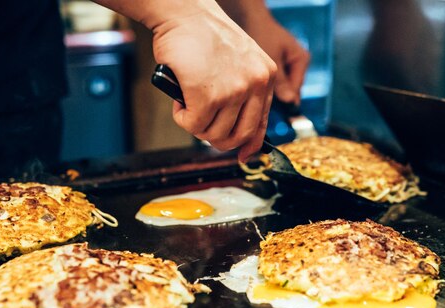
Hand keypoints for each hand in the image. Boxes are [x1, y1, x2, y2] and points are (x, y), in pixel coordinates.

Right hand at [150, 2, 276, 161]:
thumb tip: (237, 133)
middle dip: (215, 138)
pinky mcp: (209, 96)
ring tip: (187, 100)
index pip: (262, 124)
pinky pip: (193, 125)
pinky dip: (181, 117)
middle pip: (237, 136)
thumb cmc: (202, 35)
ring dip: (194, 124)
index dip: (249, 145)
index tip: (241, 156)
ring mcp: (234, 91)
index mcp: (266, 76)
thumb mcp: (238, 61)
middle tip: (200, 124)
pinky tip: (179, 97)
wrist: (183, 12)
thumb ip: (242, 91)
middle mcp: (255, 84)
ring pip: (212, 134)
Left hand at [242, 9, 310, 103]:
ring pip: (280, 87)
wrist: (250, 18)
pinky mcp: (277, 66)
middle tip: (261, 107)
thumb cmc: (262, 34)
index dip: (284, 102)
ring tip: (256, 97)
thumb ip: (281, 82)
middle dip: (276, 98)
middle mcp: (297, 64)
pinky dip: (266, 86)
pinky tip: (254, 88)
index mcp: (301, 61)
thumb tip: (291, 102)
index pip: (296, 90)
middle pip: (289, 91)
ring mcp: (287, 65)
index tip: (271, 113)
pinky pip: (274, 82)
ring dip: (269, 93)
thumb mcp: (272, 60)